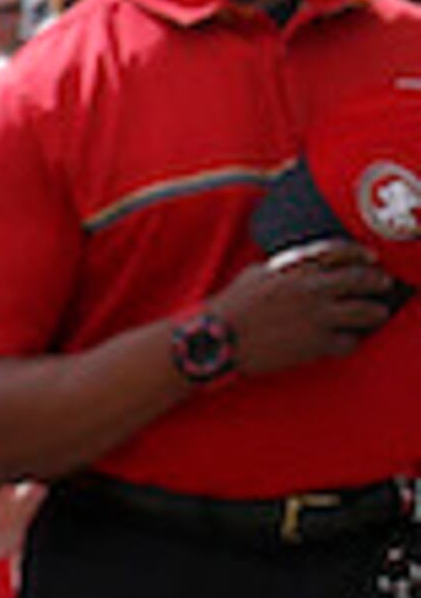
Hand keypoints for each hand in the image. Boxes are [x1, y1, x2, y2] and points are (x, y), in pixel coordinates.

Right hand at [209, 241, 397, 379]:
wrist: (215, 341)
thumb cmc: (229, 308)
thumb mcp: (254, 275)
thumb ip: (284, 269)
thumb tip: (301, 269)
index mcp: (295, 270)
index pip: (340, 252)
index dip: (360, 253)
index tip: (371, 258)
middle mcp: (311, 290)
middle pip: (361, 280)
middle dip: (378, 282)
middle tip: (383, 285)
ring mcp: (316, 318)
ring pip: (366, 313)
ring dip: (375, 313)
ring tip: (376, 315)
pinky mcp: (314, 345)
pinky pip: (348, 342)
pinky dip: (350, 341)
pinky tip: (346, 340)